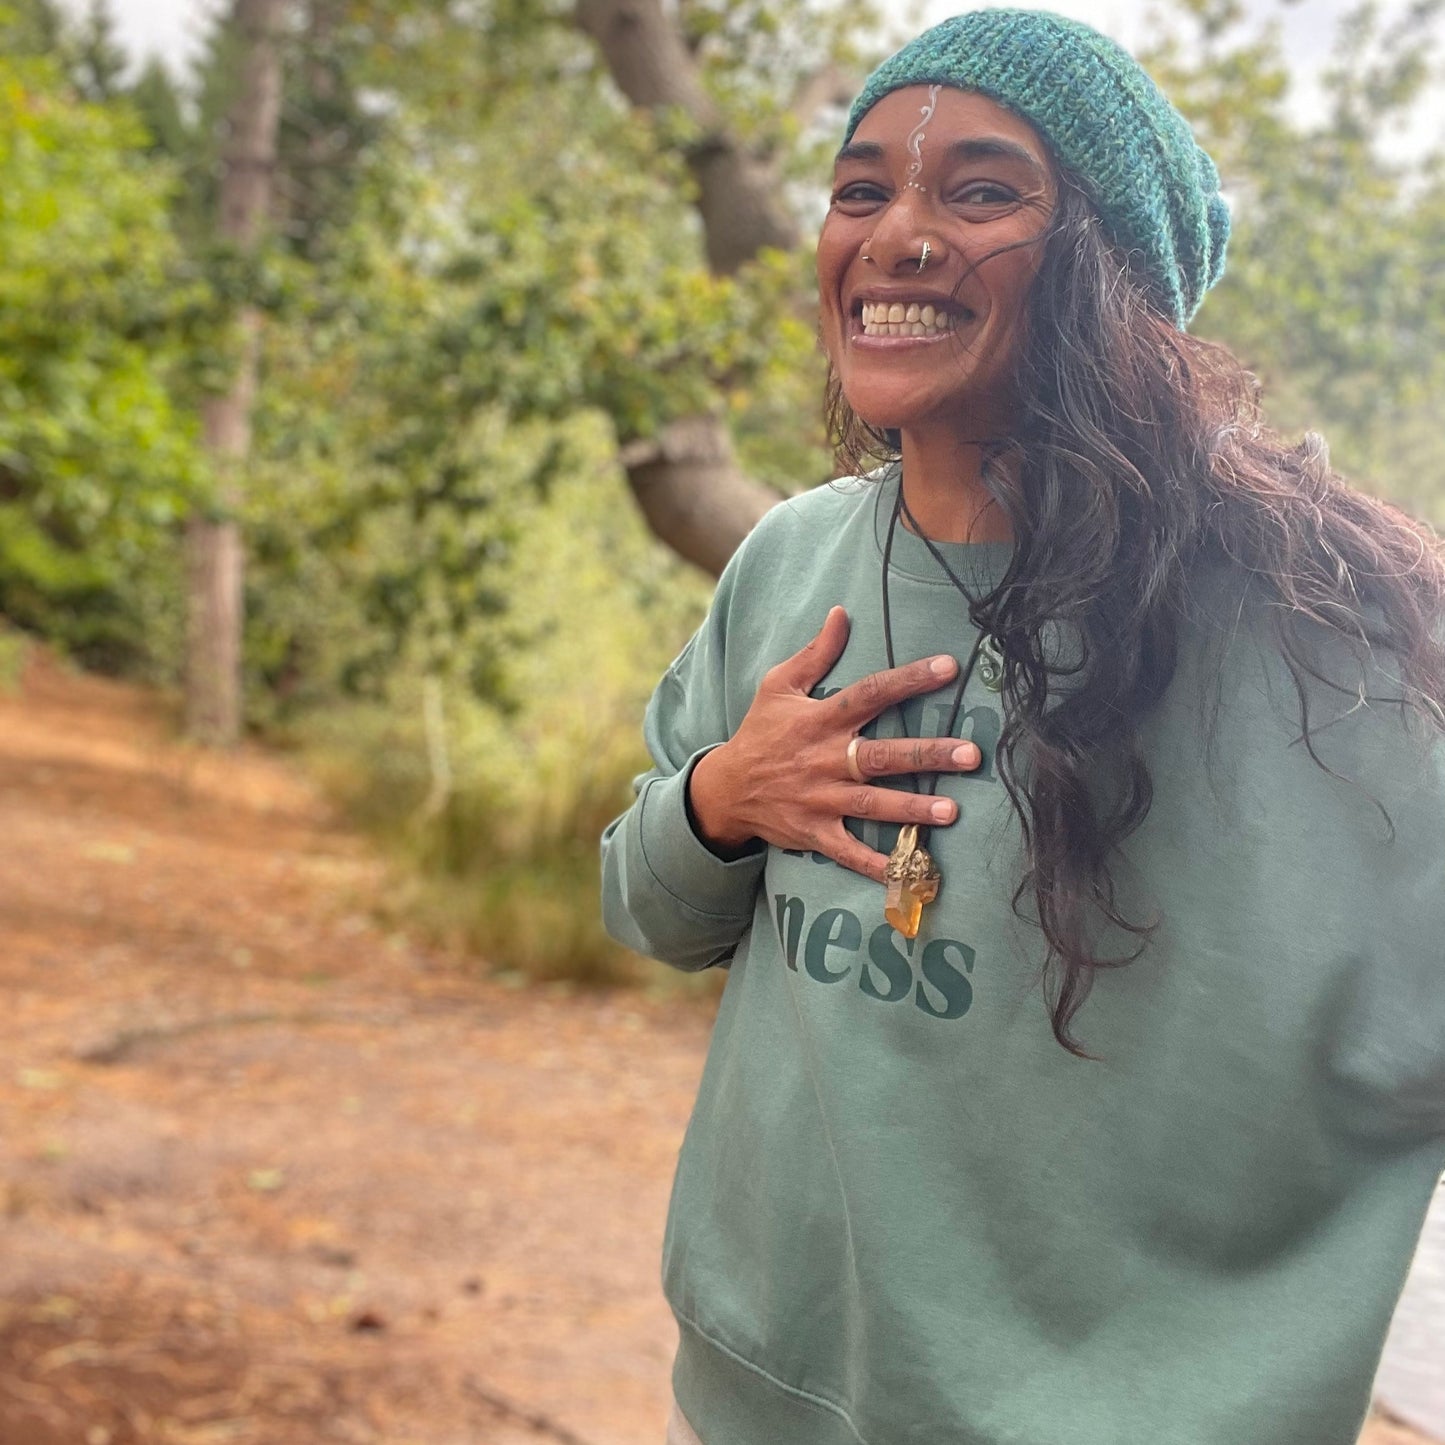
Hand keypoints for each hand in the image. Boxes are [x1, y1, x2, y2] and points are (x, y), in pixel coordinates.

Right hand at [688, 606, 981, 881]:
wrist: (725, 790)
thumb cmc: (759, 733)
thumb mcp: (777, 686)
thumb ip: (815, 653)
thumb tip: (841, 612)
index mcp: (820, 719)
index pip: (870, 693)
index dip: (909, 679)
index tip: (949, 666)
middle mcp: (825, 759)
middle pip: (882, 756)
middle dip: (927, 755)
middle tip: (970, 754)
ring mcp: (820, 800)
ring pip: (873, 805)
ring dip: (912, 810)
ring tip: (952, 811)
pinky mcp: (815, 833)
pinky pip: (848, 852)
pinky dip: (875, 864)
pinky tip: (908, 871)